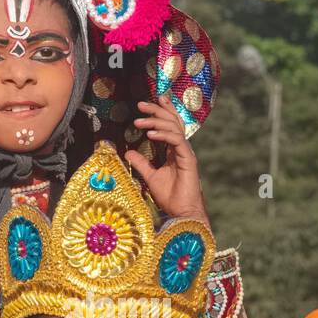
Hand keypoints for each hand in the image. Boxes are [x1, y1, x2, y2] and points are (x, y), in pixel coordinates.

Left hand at [125, 97, 208, 222]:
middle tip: (140, 105)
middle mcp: (181, 149)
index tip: (146, 104)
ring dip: (156, 121)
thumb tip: (129, 152)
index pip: (169, 125)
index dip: (161, 112)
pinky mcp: (189, 159)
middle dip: (157, 110)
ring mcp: (186, 153)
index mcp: (174, 151)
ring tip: (139, 121)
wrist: (182, 212)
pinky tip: (150, 134)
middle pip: (172, 122)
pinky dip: (164, 135)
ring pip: (174, 128)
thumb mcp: (151, 177)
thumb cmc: (170, 198)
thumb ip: (142, 163)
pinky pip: (177, 140)